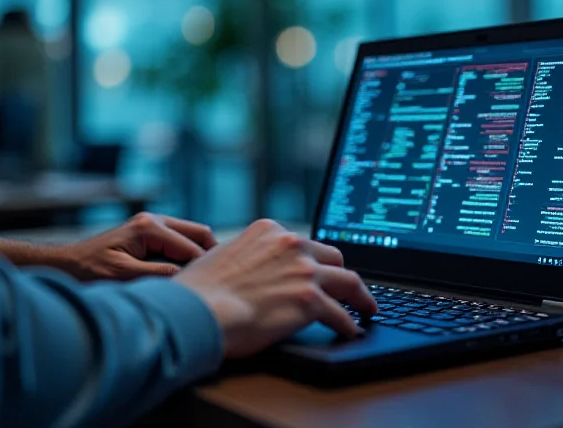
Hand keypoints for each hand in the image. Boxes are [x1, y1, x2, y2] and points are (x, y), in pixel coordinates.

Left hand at [56, 213, 216, 280]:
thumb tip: (188, 277)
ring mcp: (152, 223)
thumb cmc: (89, 271)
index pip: (191, 246)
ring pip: (192, 234)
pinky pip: (179, 239)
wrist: (65, 265)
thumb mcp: (124, 276)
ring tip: (207, 276)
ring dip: (199, 253)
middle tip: (220, 277)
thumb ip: (157, 274)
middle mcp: (154, 219)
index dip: (204, 266)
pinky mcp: (150, 231)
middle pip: (198, 232)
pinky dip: (188, 253)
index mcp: (149, 227)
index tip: (217, 285)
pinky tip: (190, 272)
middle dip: (210, 254)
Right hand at [174, 219, 376, 357]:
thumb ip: (247, 256)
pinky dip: (349, 324)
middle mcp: (292, 245)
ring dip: (360, 297)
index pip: (305, 244)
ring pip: (347, 281)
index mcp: (271, 232)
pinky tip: (351, 331)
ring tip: (366, 308)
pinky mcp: (309, 300)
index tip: (320, 270)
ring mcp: (304, 271)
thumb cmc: (200, 290)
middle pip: (332, 258)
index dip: (315, 261)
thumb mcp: (223, 254)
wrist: (197, 311)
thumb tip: (252, 267)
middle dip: (339, 274)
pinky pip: (340, 314)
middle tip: (346, 289)